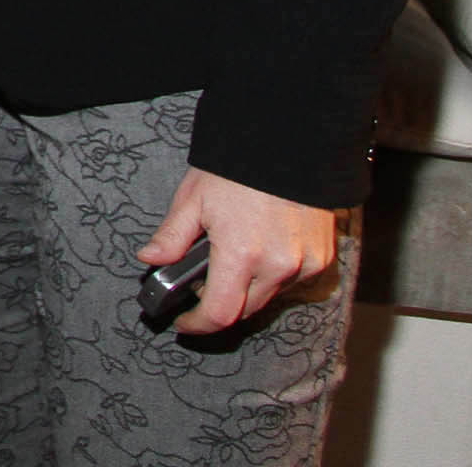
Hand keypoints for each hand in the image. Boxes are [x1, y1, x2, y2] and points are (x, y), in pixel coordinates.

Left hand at [138, 167, 338, 334]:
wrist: (289, 146)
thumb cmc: (237, 170)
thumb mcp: (193, 199)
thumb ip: (171, 236)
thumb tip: (149, 259)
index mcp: (241, 254)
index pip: (220, 313)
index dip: (198, 324)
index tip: (183, 323)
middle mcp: (277, 266)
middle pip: (244, 310)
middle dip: (219, 305)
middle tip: (201, 284)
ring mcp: (304, 265)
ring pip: (269, 298)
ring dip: (247, 291)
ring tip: (230, 261)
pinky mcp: (322, 259)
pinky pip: (292, 283)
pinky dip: (272, 279)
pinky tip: (259, 254)